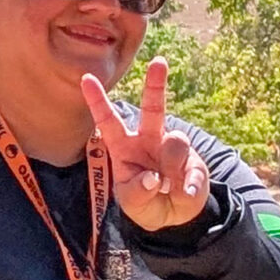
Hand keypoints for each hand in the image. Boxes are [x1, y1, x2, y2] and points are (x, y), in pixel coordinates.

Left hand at [80, 57, 209, 231]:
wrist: (173, 217)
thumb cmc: (143, 203)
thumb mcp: (132, 203)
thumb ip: (137, 192)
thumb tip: (153, 178)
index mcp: (124, 147)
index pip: (108, 121)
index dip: (97, 101)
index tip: (86, 78)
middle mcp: (148, 140)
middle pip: (152, 109)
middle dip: (156, 85)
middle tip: (159, 62)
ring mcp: (173, 149)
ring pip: (175, 142)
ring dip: (171, 167)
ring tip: (166, 187)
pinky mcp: (194, 162)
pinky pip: (193, 169)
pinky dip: (188, 186)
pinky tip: (184, 193)